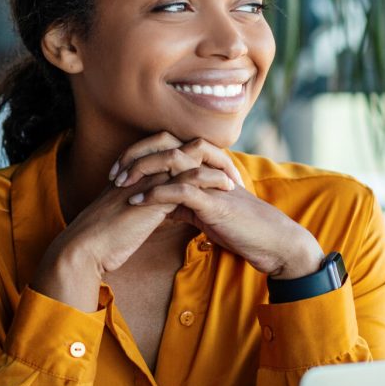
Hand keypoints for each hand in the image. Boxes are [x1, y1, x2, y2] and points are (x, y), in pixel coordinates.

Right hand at [32, 152, 232, 311]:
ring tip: (233, 179)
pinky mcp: (153, 198)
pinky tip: (226, 190)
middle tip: (230, 168)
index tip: (214, 171)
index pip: (168, 151)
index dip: (192, 158)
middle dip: (208, 155)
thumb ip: (143, 206)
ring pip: (187, 160)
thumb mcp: (127, 217)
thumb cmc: (103, 239)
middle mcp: (141, 171)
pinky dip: (209, 183)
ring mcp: (147, 181)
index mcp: (134, 172)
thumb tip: (162, 209)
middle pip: (180, 147)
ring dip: (213, 166)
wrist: (84, 249)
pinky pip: (188, 182)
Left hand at [112, 133, 322, 277]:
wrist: (271, 241)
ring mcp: (211, 181)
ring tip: (120, 184)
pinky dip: (156, 194)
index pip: (167, 146)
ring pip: (171, 160)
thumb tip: (159, 208)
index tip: (117, 171)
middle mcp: (207, 167)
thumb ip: (184, 205)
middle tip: (113, 173)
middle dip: (136, 155)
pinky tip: (138, 202)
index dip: (140, 154)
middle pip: (165, 144)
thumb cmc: (241, 228)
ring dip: (142, 170)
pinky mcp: (215, 201)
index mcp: (204, 167)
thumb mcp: (206, 213)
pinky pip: (180, 190)